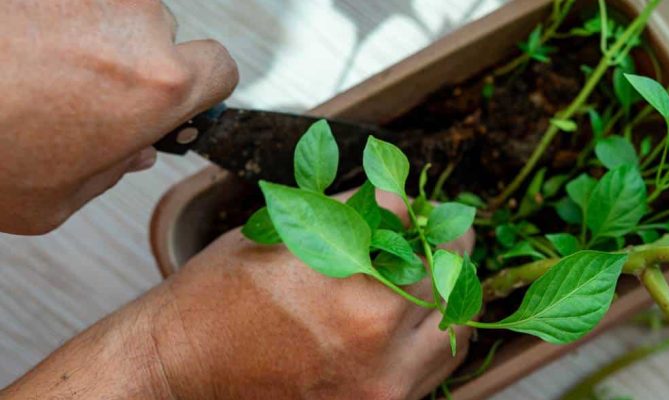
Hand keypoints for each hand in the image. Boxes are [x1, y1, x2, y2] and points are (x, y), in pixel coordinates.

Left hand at [0, 1, 237, 234]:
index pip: (222, 69)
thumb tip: (131, 150)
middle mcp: (135, 24)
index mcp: (157, 86)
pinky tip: (17, 50)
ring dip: (89, 36)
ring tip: (35, 70)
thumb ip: (113, 173)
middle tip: (84, 95)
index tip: (181, 97)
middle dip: (134, 63)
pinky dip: (51, 19)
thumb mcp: (54, 200)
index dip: (204, 87)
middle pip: (164, 36)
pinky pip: (71, 3)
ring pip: (113, 12)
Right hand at [1, 190, 473, 399]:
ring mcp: (383, 377)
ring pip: (456, 318)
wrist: (179, 372)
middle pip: (445, 264)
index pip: (407, 217)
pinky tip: (422, 311)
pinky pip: (438, 362)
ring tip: (440, 266)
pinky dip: (438, 330)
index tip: (407, 198)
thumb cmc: (215, 301)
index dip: (407, 199)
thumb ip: (346, 213)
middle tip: (440, 226)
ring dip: (452, 284)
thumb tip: (395, 194)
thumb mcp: (276, 234)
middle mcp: (373, 329)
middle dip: (443, 236)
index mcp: (344, 274)